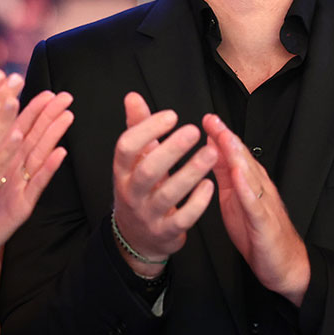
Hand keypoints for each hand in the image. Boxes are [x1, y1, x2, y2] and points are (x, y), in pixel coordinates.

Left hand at [0, 90, 73, 263]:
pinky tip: (60, 153)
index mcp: (3, 156)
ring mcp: (22, 185)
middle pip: (35, 136)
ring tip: (67, 116)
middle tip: (66, 96)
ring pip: (40, 155)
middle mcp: (16, 168)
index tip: (47, 90)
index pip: (20, 127)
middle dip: (50, 115)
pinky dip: (49, 168)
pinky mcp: (23, 204)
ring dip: (54, 136)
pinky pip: (37, 183)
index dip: (33, 108)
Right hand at [113, 93, 216, 271]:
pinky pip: (183, 218)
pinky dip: (197, 202)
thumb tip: (133, 96)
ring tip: (211, 153)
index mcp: (122, 171)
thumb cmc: (140, 189)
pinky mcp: (166, 232)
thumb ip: (136, 128)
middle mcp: (131, 193)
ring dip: (191, 172)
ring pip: (168, 194)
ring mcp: (148, 214)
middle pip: (148, 170)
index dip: (147, 130)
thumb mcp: (134, 161)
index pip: (126, 147)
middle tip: (194, 130)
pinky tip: (210, 184)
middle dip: (171, 150)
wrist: (137, 237)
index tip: (171, 115)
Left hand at [202, 114, 309, 305]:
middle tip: (212, 120)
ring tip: (224, 138)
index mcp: (249, 183)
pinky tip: (238, 176)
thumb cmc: (257, 233)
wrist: (285, 265)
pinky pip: (255, 204)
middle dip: (227, 138)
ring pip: (251, 175)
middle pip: (243, 158)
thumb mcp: (234, 199)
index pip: (235, 154)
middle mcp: (259, 188)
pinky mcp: (265, 223)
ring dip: (237, 156)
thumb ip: (225, 175)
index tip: (207, 118)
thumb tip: (211, 151)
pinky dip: (247, 189)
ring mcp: (264, 203)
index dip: (222, 135)